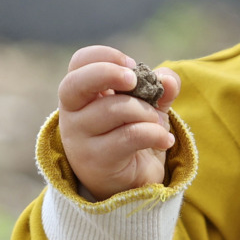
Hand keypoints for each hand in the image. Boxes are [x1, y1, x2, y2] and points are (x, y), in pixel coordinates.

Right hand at [57, 47, 182, 200]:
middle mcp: (72, 113)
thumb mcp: (148, 107)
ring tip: (159, 125)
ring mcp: (79, 138)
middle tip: (135, 81)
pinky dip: (155, 134)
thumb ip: (159, 89)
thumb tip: (168, 79)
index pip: (79, 62)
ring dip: (147, 113)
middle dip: (109, 73)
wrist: (129, 183)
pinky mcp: (95, 161)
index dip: (104, 56)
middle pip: (76, 83)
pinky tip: (165, 140)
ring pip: (115, 109)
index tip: (131, 64)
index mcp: (81, 93)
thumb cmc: (132, 136)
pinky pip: (130, 136)